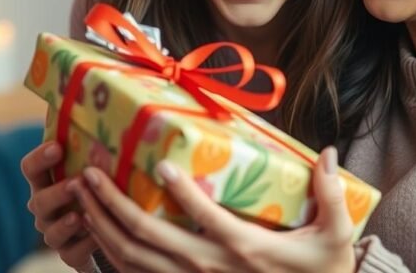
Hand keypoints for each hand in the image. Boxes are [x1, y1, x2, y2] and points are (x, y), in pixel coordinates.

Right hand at [21, 141, 97, 269]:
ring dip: (65, 223)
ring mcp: (54, 232)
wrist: (106, 229)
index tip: (58, 146)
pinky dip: (84, 245)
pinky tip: (97, 237)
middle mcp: (45, 207)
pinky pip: (71, 253)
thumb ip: (96, 149)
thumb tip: (116, 112)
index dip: (40, 157)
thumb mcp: (96, 168)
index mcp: (47, 182)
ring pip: (50, 231)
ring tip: (80, 215)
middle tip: (76, 183)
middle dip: (57, 192)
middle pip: (38, 201)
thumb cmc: (100, 189)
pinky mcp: (69, 254)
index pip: (31, 168)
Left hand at [77, 146, 356, 272]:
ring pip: (133, 260)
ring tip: (80, 197)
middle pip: (148, 239)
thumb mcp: (335, 237)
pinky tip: (95, 230)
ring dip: (101, 227)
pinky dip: (110, 255)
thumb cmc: (323, 272)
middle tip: (87, 173)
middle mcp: (210, 267)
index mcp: (244, 248)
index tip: (160, 164)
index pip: (207, 218)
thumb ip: (330, 195)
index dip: (182, 192)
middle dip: (111, 205)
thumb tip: (328, 154)